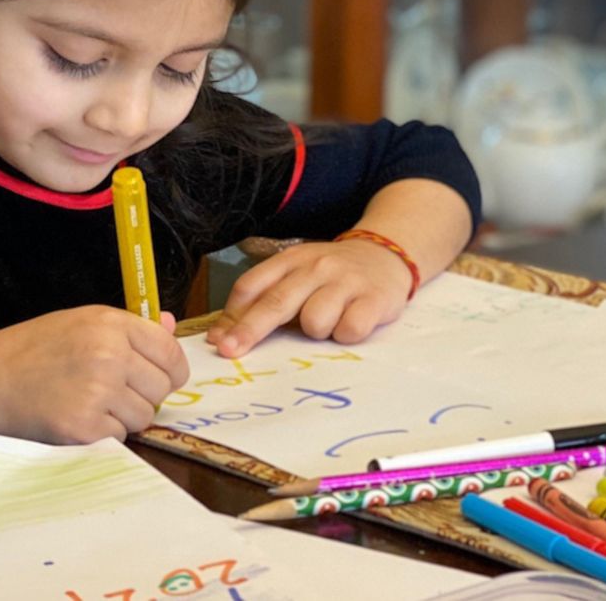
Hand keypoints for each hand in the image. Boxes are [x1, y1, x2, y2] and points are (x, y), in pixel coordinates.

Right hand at [0, 306, 187, 443]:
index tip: (157, 377)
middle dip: (145, 394)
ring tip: (92, 404)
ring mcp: (97, 392)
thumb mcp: (81, 322)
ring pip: (145, 416)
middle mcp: (109, 355)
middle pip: (163, 387)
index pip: (171, 353)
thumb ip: (130, 327)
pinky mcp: (84, 427)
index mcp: (111, 324)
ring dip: (125, 416)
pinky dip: (104, 434)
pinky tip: (78, 418)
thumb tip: (172, 326)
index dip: (170, 370)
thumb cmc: (33, 348)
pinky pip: (120, 436)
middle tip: (114, 393)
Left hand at [206, 239, 411, 356]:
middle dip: (250, 330)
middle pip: (276, 302)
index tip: (218, 342)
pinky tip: (351, 325)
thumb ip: (262, 300)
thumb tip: (219, 336)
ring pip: (315, 321)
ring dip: (316, 332)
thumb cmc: (331, 276)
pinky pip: (349, 330)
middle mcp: (316, 266)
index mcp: (291, 260)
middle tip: (230, 351)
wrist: (387, 254)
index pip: (253, 286)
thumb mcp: (296, 275)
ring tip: (329, 323)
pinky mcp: (374, 298)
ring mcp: (346, 281)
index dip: (232, 316)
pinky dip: (346, 336)